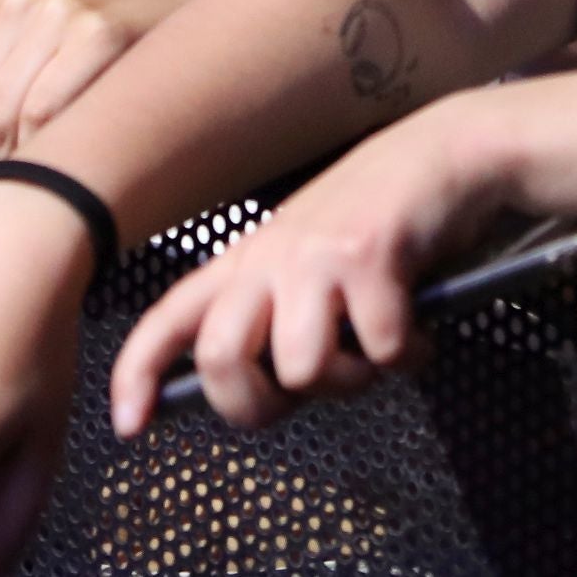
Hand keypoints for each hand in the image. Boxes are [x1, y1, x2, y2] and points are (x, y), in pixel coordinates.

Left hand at [0, 0, 195, 186]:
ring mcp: (59, 14)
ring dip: (10, 168)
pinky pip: (48, 113)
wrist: (192, 2)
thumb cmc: (110, 21)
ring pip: (1, 118)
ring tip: (29, 186)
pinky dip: (46, 152)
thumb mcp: (32, 17)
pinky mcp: (101, 33)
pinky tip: (59, 167)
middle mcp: (20, 1)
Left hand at [106, 97, 513, 433]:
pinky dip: (410, 355)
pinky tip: (419, 326)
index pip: (171, 317)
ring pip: (303, 369)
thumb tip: (260, 394)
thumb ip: (276, 316)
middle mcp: (271, 256)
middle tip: (304, 395)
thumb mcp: (309, 261)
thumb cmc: (384, 220)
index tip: (128, 424)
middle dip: (258, 404)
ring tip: (377, 347)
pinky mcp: (369, 255)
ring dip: (352, 378)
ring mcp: (317, 254)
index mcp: (248, 261)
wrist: (448, 151)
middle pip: (219, 358)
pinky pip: (381, 353)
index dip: (138, 373)